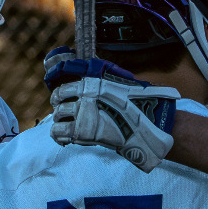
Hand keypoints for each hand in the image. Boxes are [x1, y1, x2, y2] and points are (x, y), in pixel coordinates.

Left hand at [45, 50, 179, 171]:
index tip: (62, 97)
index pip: (62, 78)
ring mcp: (81, 112)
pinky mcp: (81, 131)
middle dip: (60, 105)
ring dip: (61, 120)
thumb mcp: (119, 80)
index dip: (60, 90)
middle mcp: (83, 93)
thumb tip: (87, 72)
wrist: (150, 122)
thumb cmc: (138, 101)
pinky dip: (59, 134)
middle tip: (65, 112)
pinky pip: (59, 131)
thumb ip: (101, 79)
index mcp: (91, 79)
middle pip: (58, 97)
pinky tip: (64, 137)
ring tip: (68, 125)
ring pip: (57, 114)